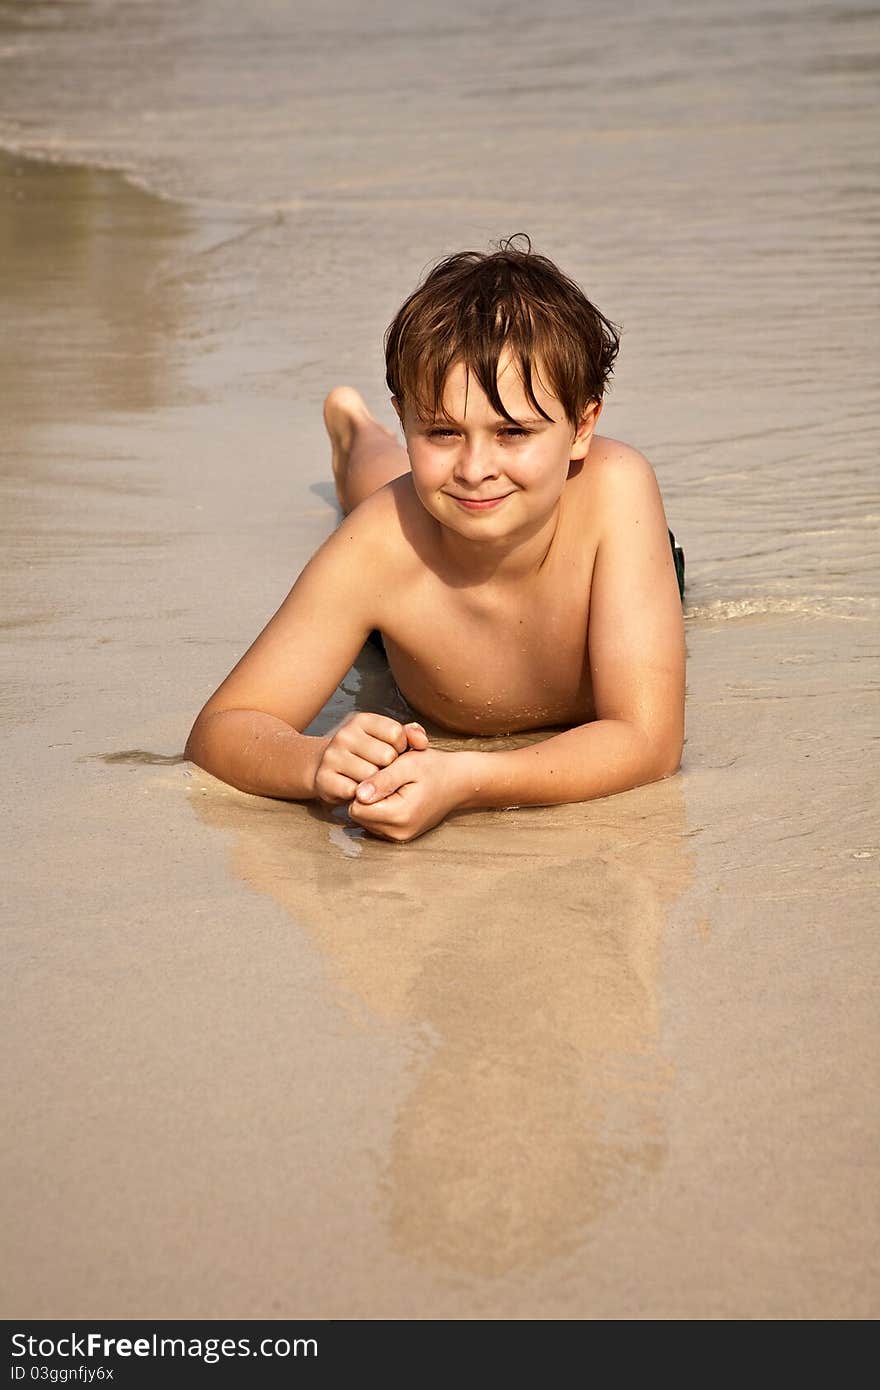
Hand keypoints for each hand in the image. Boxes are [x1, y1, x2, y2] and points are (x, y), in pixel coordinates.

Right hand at [313, 712, 427, 805]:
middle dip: (389, 768)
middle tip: (381, 770)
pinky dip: (361, 796)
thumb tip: (422, 743)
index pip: (397, 734)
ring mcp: (332, 756)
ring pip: (371, 776)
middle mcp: (345, 735)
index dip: (401, 748)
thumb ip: (410, 735)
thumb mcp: (387, 738)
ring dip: (376, 784)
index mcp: (362, 720)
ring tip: (370, 781)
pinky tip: (358, 791)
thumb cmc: (366, 753)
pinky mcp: (323, 778)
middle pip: (386, 756)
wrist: (326, 767)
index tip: (394, 753)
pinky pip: (355, 792)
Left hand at [347, 747, 469, 841]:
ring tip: (390, 786)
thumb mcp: (408, 765)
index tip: (376, 773)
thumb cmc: (435, 769)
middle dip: (365, 796)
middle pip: (358, 815)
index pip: (356, 807)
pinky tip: (393, 795)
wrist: (459, 782)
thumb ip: (382, 780)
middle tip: (384, 778)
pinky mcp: (400, 836)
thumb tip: (358, 794)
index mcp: (399, 815)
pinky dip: (379, 809)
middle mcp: (397, 832)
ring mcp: (399, 837)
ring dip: (372, 802)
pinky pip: (375, 823)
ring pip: (365, 820)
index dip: (360, 787)